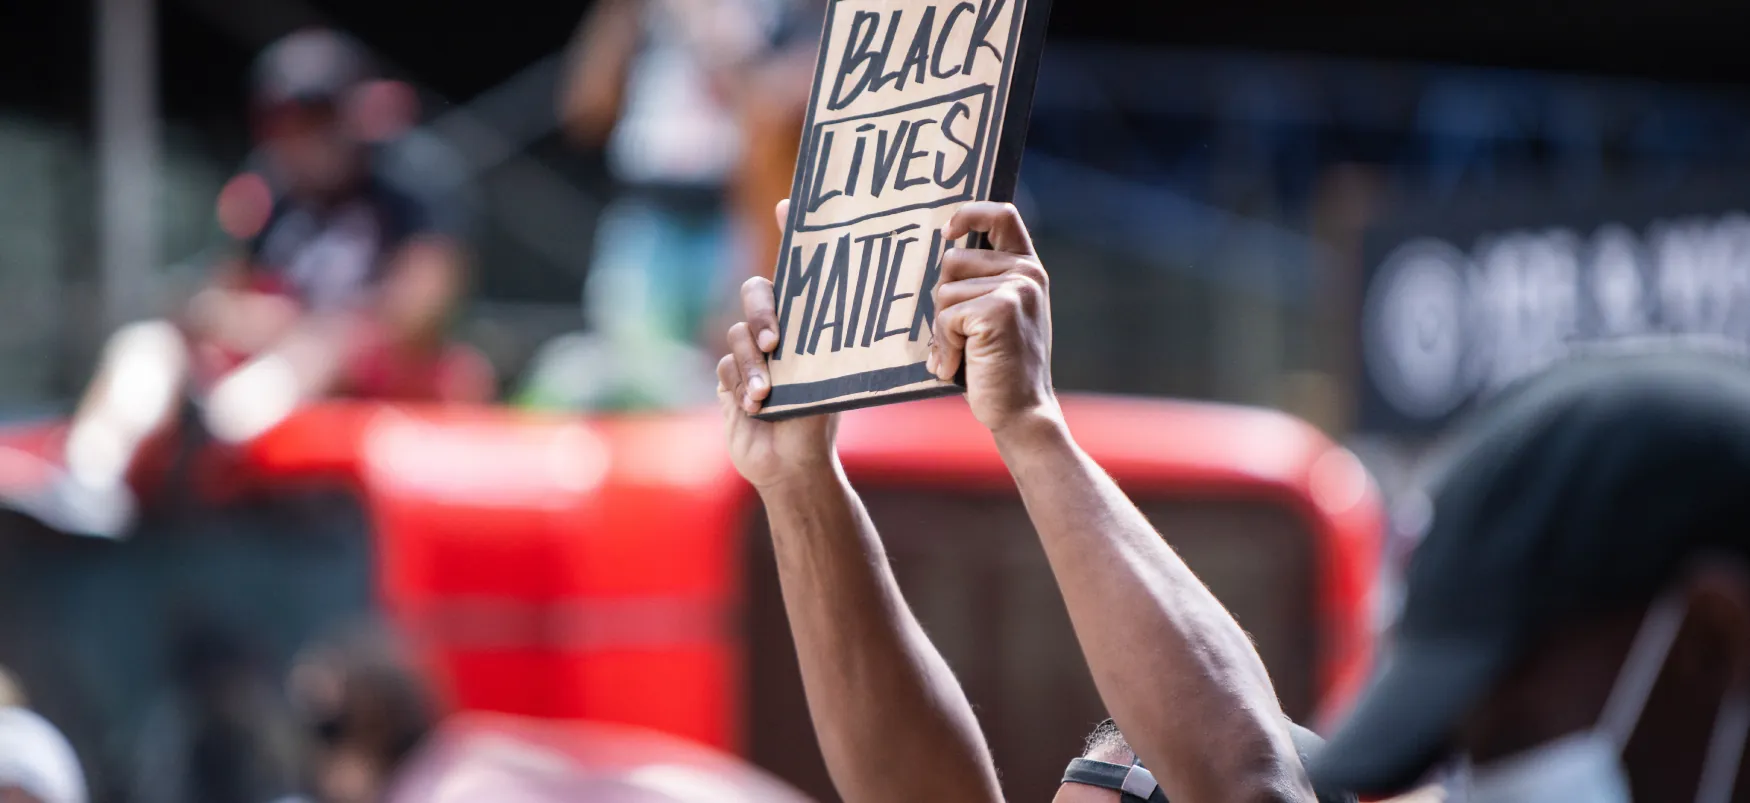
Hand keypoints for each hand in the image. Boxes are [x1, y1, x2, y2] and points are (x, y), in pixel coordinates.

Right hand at [718, 200, 839, 491]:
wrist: (795, 465)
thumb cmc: (825, 419)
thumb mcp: (840, 379)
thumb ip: (842, 352)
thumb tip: (884, 320)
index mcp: (808, 320)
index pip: (799, 269)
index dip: (791, 233)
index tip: (788, 206)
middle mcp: (777, 328)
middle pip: (757, 292)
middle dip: (764, 312)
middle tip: (777, 341)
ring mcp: (749, 351)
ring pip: (739, 334)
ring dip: (753, 365)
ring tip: (766, 393)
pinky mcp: (728, 377)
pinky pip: (726, 368)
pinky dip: (741, 386)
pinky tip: (756, 407)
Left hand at [928, 202, 1059, 433]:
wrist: (1023, 412)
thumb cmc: (1000, 368)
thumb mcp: (997, 316)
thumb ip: (981, 283)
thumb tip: (939, 254)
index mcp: (1028, 269)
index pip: (1001, 215)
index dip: (969, 214)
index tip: (946, 232)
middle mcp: (1026, 273)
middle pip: (951, 260)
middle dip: (942, 302)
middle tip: (959, 338)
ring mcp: (1015, 289)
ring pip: (943, 291)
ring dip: (942, 329)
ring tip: (963, 356)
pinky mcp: (998, 311)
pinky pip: (946, 317)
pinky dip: (945, 346)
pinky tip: (960, 366)